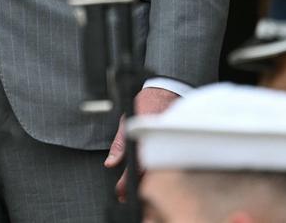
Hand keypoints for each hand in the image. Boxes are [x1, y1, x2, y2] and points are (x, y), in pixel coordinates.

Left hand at [104, 87, 178, 201]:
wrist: (167, 91)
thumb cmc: (145, 104)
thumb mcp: (126, 120)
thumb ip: (119, 144)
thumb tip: (110, 163)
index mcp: (145, 138)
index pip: (136, 166)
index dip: (126, 182)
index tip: (120, 191)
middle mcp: (159, 143)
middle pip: (148, 173)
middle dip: (135, 186)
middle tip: (124, 195)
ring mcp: (169, 145)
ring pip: (158, 170)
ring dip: (145, 181)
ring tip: (133, 188)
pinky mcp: (175, 145)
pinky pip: (166, 162)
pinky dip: (156, 171)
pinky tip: (149, 176)